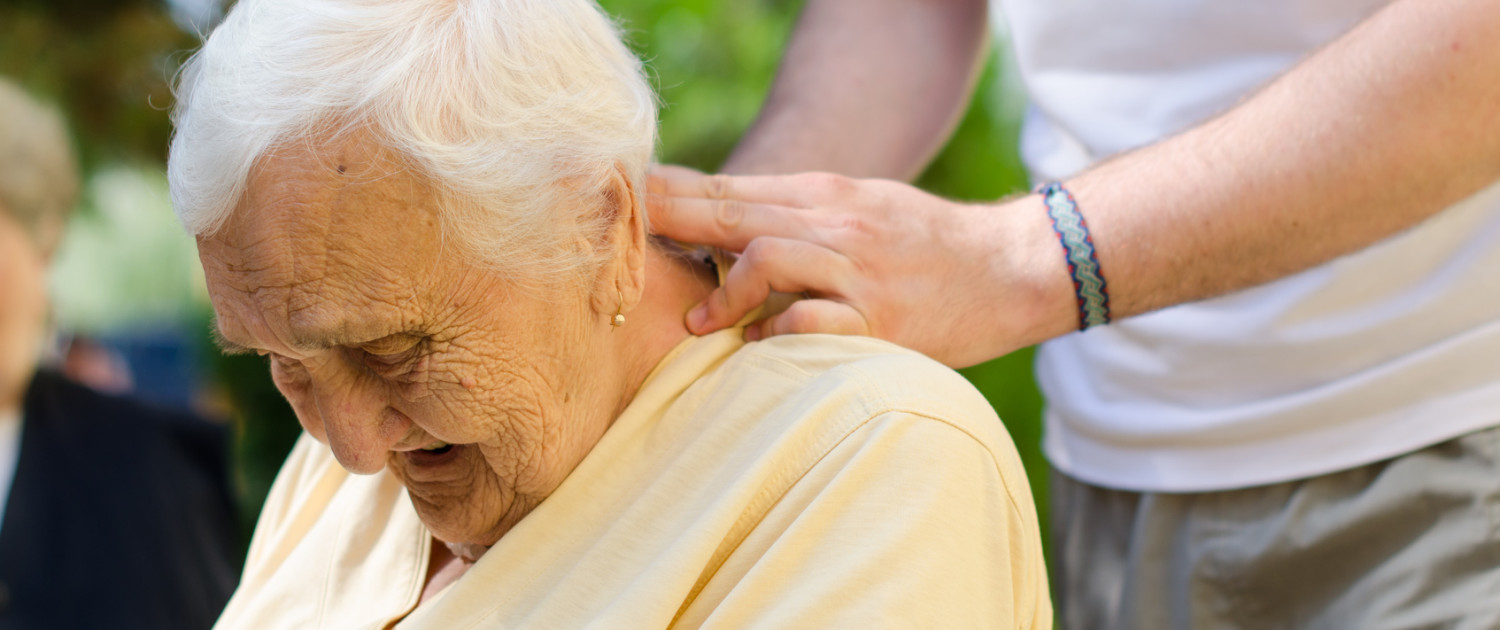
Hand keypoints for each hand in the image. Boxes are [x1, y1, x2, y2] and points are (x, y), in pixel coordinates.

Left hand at [646, 166, 1073, 367]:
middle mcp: (834, 226)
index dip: (670, 192)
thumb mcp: (862, 211)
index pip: (731, 189)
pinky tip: (761, 350)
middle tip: (616, 236)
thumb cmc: (927, 247)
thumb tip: (723, 233)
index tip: (620, 197)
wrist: (1011, 268)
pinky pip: (811, 322)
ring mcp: (856, 272)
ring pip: (767, 257)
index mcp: (823, 197)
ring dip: (723, 290)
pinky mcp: (880, 321)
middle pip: (733, 213)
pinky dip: (778, 334)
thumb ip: (797, 220)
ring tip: (697, 325)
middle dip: (668, 220)